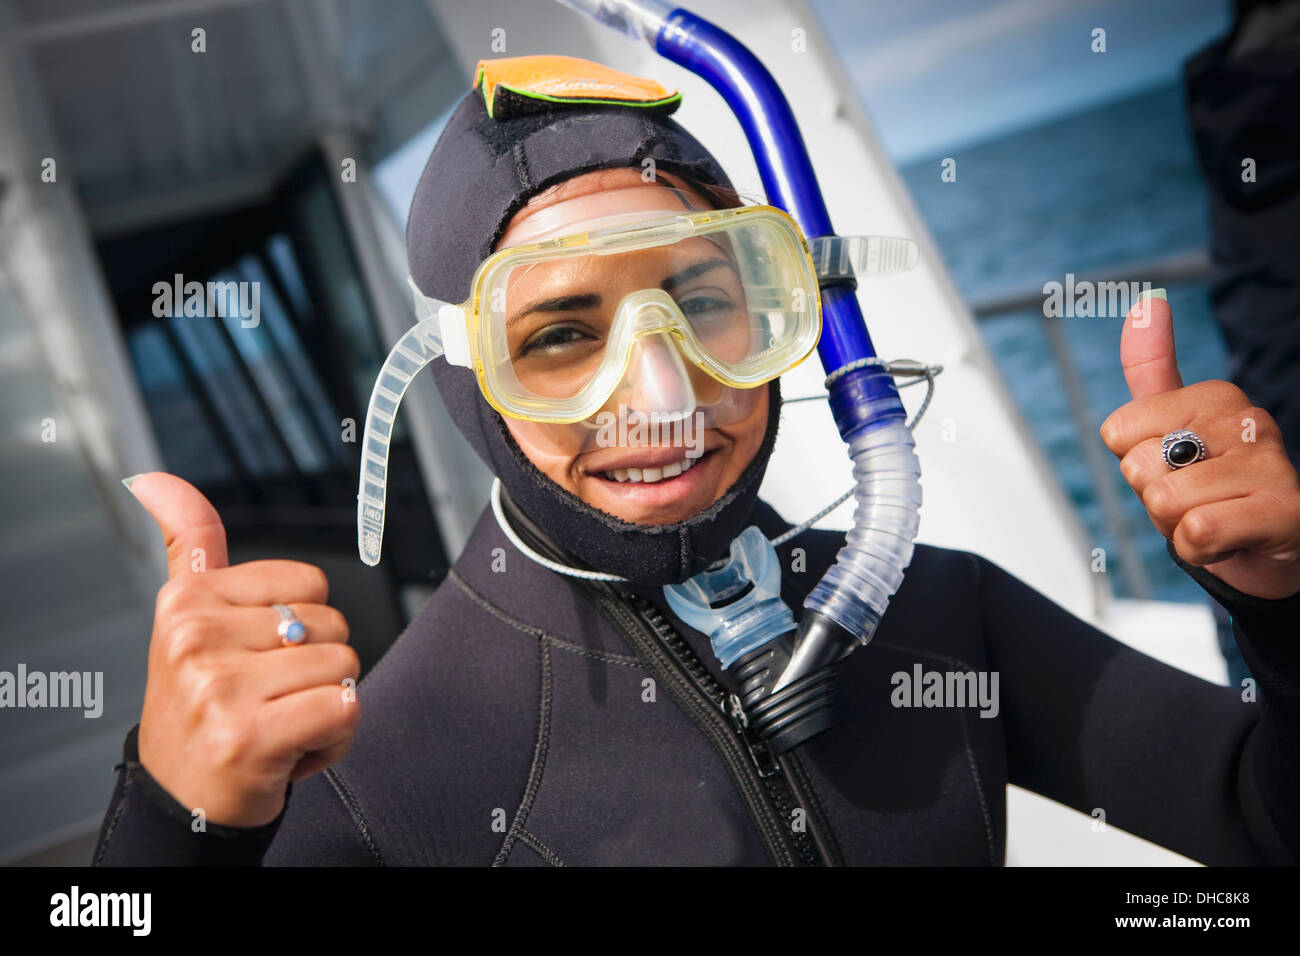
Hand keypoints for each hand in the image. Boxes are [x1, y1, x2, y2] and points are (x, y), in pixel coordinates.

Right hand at [126, 473, 360, 826]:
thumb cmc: (201, 707)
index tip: (254, 658)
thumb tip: (158, 480)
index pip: (311, 583)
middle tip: (265, 701)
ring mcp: (219, 687)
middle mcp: (195, 638)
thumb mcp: (187, 620)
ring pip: (343, 667)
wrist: (183, 801)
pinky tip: (291, 753)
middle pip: (333, 625)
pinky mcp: (249, 735)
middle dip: (315, 670)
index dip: (303, 626)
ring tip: (276, 726)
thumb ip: (190, 545)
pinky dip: (334, 739)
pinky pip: (345, 710)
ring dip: (325, 707)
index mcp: (187, 601)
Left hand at [1100, 293, 1299, 599]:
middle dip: (1152, 498)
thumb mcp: (1171, 425)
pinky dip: (1197, 548)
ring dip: (1175, 526)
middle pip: (1138, 466)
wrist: (1269, 547)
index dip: (1134, 463)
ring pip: (1164, 501)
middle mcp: (1247, 420)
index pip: (1118, 431)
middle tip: (1192, 500)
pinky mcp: (1283, 511)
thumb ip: (1151, 367)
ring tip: (1211, 518)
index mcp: (1215, 396)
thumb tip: (1147, 301)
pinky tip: (1225, 541)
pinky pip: (1197, 530)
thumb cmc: (1214, 488)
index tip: (1172, 469)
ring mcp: (1269, 464)